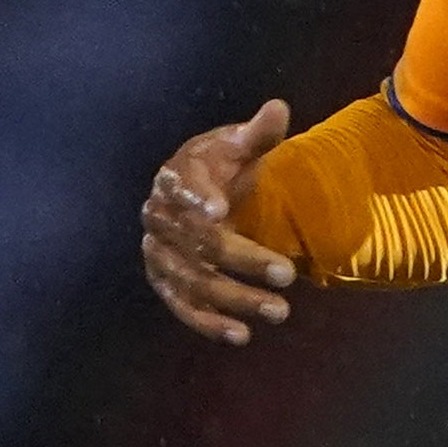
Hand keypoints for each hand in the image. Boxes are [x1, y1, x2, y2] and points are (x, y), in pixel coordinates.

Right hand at [141, 98, 295, 345]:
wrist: (200, 192)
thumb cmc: (223, 165)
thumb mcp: (240, 146)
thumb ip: (258, 134)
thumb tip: (278, 110)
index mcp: (175, 175)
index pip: (181, 184)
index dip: (197, 196)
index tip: (219, 211)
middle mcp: (160, 216)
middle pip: (199, 242)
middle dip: (243, 259)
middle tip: (288, 273)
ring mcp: (159, 252)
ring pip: (193, 280)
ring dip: (235, 299)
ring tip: (280, 311)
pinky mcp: (164, 281)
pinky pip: (182, 305)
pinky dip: (209, 323)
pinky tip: (242, 335)